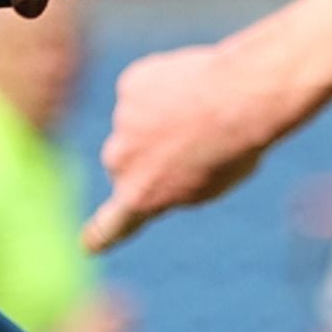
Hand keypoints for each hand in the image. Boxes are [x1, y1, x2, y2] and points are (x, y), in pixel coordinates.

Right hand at [84, 30, 308, 247]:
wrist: (242, 98)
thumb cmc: (237, 147)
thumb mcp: (209, 186)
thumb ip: (173, 188)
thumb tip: (159, 173)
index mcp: (140, 198)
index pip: (109, 225)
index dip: (98, 234)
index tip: (89, 244)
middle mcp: (120, 162)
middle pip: (123, 161)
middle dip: (144, 153)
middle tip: (186, 140)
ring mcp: (121, 122)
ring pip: (133, 122)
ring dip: (156, 117)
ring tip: (196, 111)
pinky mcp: (129, 86)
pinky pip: (141, 89)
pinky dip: (161, 87)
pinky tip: (190, 87)